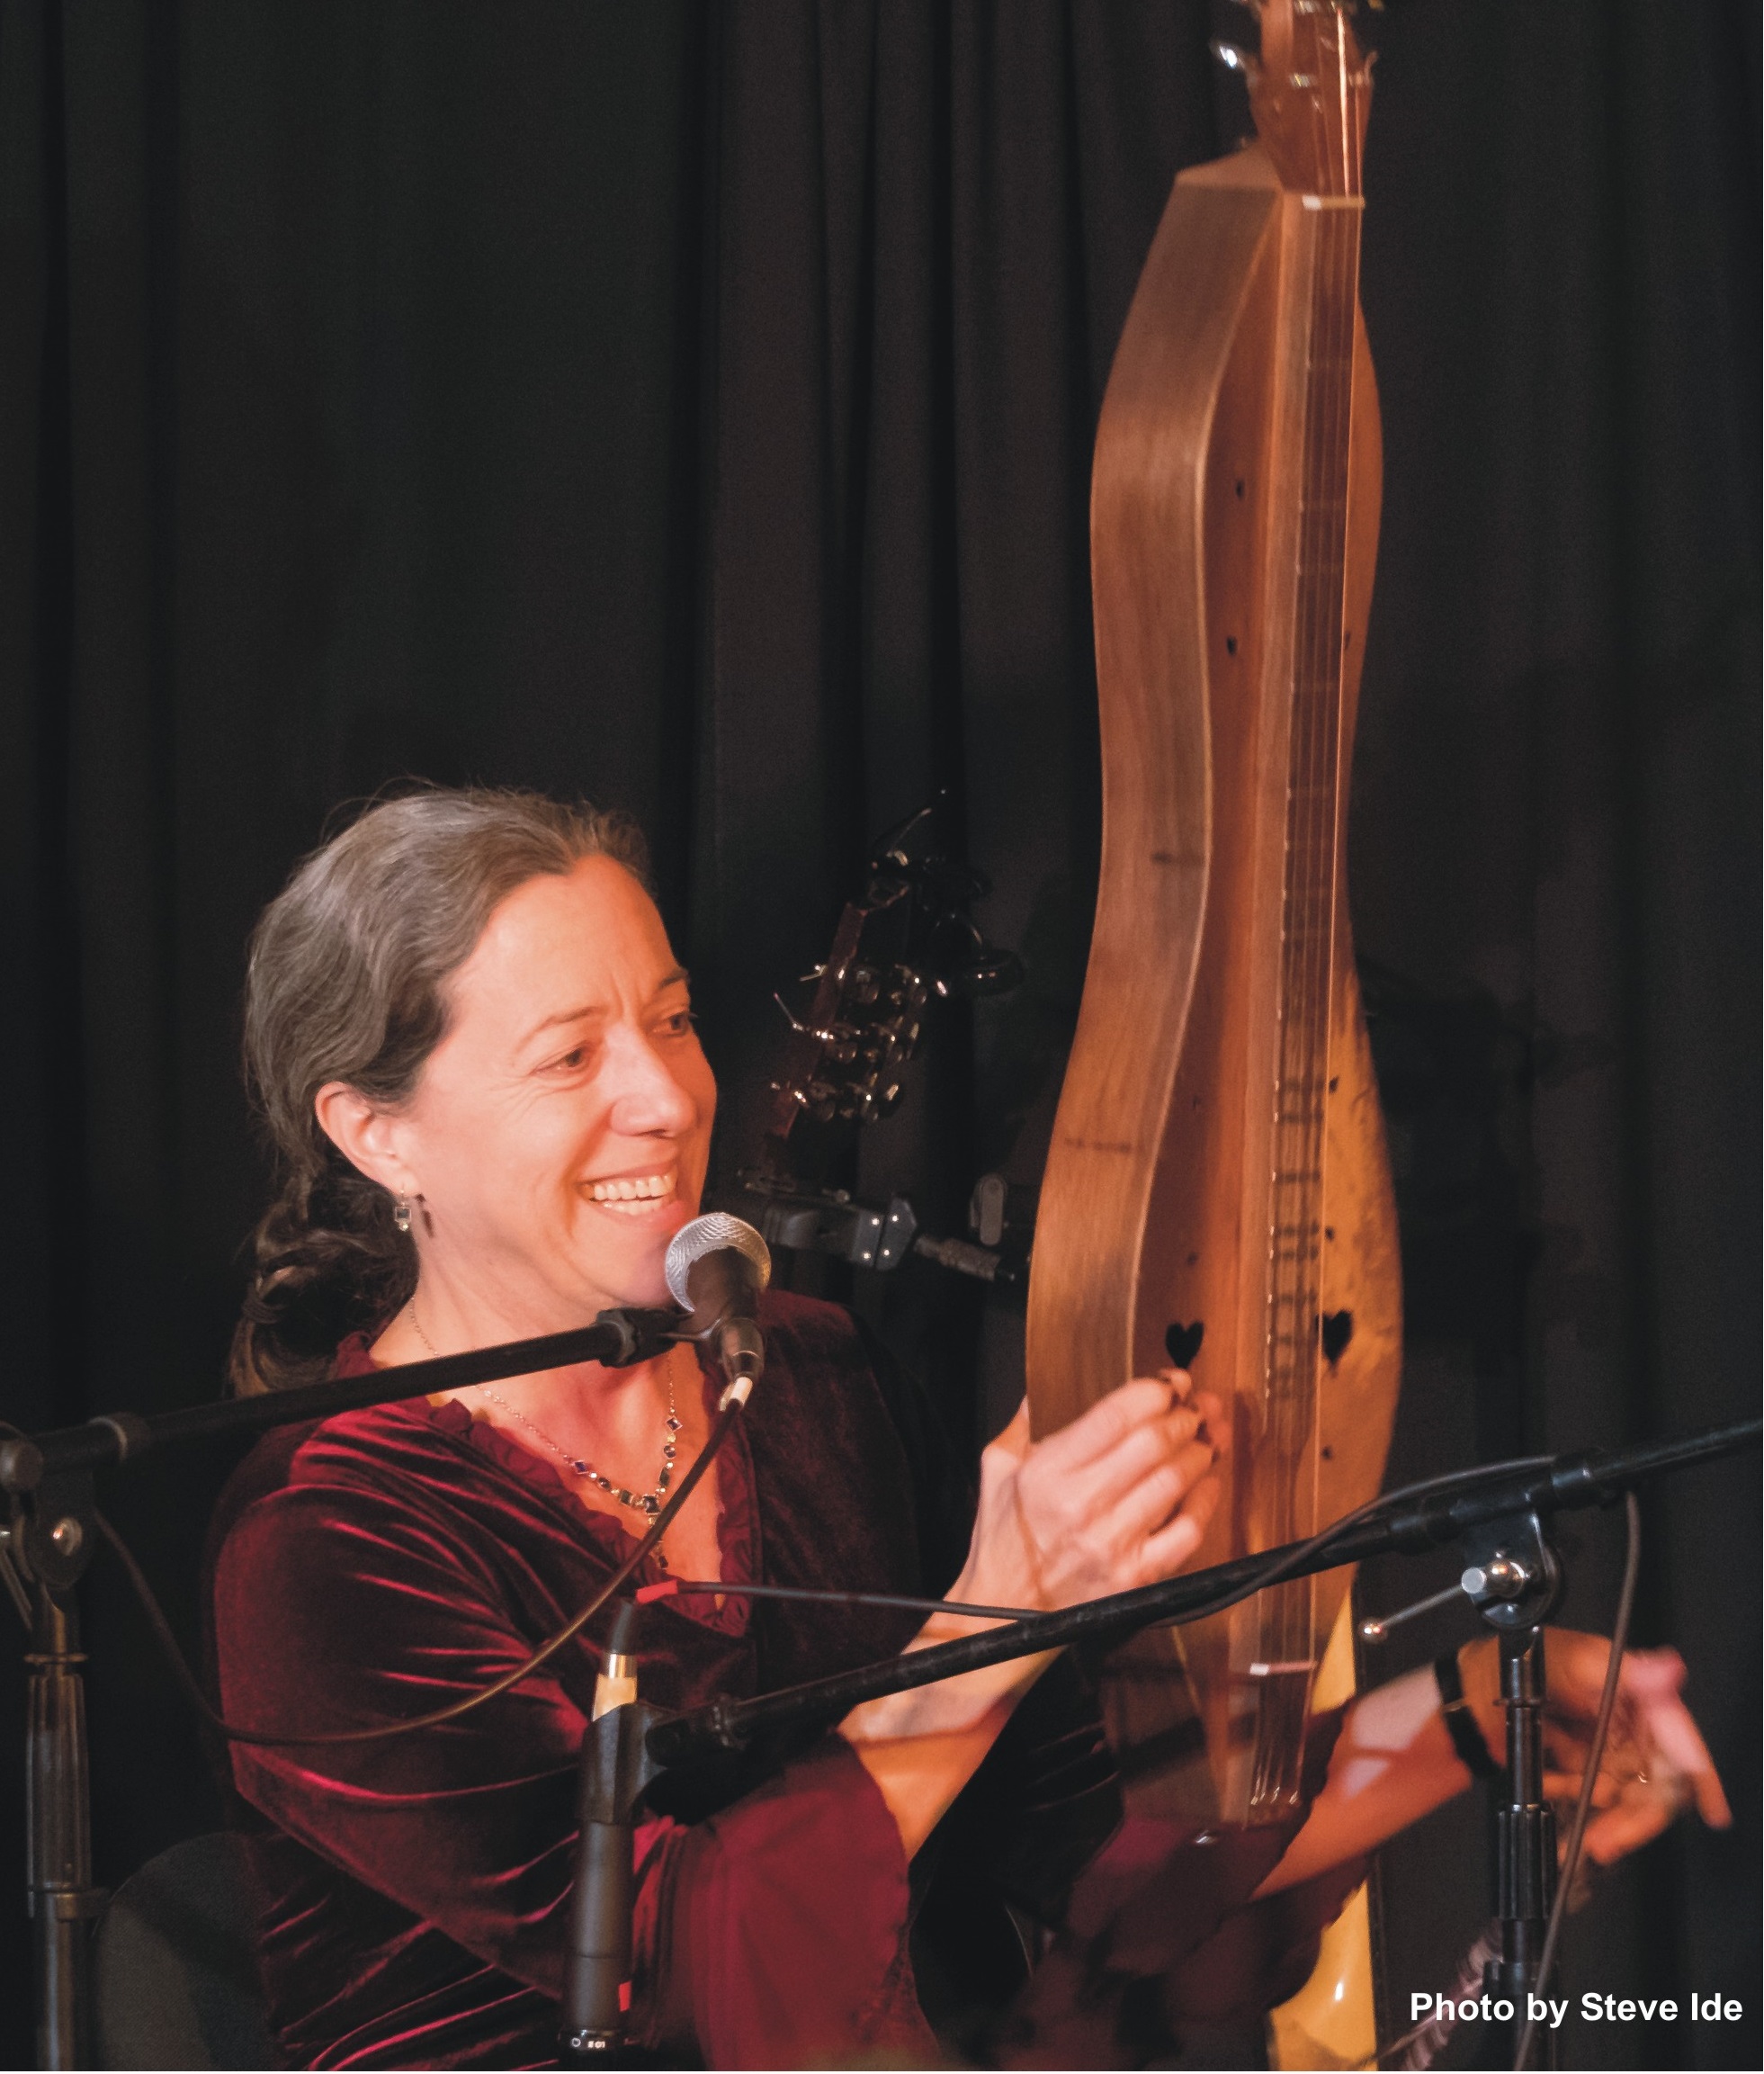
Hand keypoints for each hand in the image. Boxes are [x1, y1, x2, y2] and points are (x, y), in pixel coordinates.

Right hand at [953, 1370, 1226, 1616]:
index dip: (1154, 1392)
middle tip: (1195, 1406)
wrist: (1004, 1608)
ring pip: (1176, 1481)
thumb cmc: (1003, 1537)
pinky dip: (1205, 1502)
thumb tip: (1045, 1388)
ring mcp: (1113, 1543)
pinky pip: (1187, 1532)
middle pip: (1154, 1443)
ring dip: (1200, 1451)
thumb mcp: (997, 1468)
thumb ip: (1023, 1423)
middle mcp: (1083, 1505)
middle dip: (1185, 1415)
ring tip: (1206, 1436)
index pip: (1116, 1416)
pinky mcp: (1135, 1575)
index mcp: (1049, 1472)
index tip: (1170, 1382)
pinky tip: (1207, 1483)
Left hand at [1463, 1629, 1730, 1864]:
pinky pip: (1595, 1803)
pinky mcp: (1583, 1771)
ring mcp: (1604, 1750)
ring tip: (1582, 1839)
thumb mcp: (1565, 1661)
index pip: (1678, 1735)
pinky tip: (1557, 1802)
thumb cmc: (1511, 1667)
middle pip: (1656, 1782)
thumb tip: (1668, 1668)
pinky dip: (1577, 1810)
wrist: (1465, 1699)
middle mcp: (1623, 1723)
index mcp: (1629, 1691)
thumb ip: (1624, 1672)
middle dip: (1635, 1818)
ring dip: (1606, 1822)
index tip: (1712, 1806)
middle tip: (1608, 1842)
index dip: (1699, 1769)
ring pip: (1627, 1801)